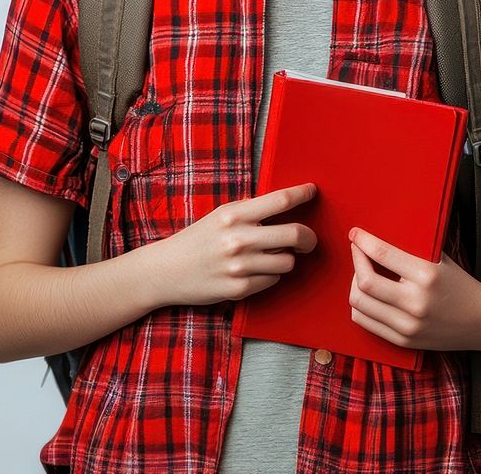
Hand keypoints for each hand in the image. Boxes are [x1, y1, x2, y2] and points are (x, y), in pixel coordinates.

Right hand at [150, 183, 317, 307]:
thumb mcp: (222, 215)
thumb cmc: (199, 238)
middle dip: (309, 238)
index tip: (313, 191)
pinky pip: (273, 279)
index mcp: (234, 214)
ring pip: (288, 261)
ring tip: (273, 255)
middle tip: (308, 240)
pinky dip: (271, 274)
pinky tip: (256, 270)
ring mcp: (239, 266)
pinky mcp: (239, 289)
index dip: (302, 194)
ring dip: (286, 258)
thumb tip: (288, 204)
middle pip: (294, 233)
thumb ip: (251, 211)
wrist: (167, 270)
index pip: (280, 200)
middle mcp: (238, 239)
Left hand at [347, 227, 480, 352]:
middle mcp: (415, 303)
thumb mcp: (440, 259)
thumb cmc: (460, 284)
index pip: (382, 254)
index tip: (355, 233)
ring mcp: (408, 326)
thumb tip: (377, 235)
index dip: (363, 241)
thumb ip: (411, 248)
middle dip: (356, 261)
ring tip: (362, 273)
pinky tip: (367, 294)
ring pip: (360, 304)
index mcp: (426, 276)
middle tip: (358, 251)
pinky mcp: (404, 341)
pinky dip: (360, 305)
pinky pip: (365, 322)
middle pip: (365, 282)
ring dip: (354, 284)